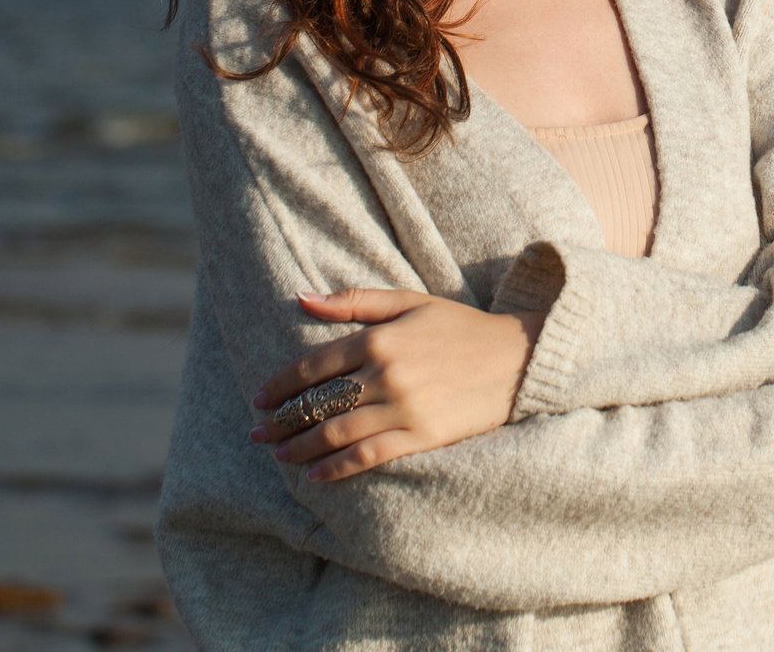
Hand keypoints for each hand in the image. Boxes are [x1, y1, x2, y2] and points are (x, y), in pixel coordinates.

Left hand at [245, 288, 545, 481]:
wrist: (517, 358)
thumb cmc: (460, 326)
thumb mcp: (409, 302)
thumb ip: (354, 301)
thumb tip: (301, 298)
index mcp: (378, 339)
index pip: (312, 367)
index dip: (279, 386)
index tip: (258, 399)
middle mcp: (385, 374)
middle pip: (317, 403)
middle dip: (281, 421)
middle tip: (256, 435)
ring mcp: (403, 408)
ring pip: (336, 432)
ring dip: (301, 448)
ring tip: (280, 456)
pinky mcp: (421, 436)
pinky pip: (369, 455)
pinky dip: (337, 468)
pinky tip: (316, 475)